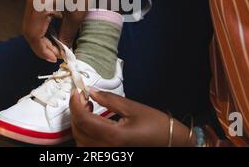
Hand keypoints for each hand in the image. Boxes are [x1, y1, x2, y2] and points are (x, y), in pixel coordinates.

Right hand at [22, 0, 87, 61]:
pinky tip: (52, 36)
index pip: (34, 36)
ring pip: (29, 27)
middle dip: (41, 47)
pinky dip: (41, 30)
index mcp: (39, 5)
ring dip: (40, 40)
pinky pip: (33, 19)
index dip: (43, 50)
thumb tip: (63, 50)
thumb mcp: (76, 15)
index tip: (56, 58)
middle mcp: (31, 2)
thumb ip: (67, 34)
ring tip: (55, 48)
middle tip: (55, 55)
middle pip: (29, 32)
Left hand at [70, 90, 195, 146]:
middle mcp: (108, 150)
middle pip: (79, 132)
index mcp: (115, 137)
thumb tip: (91, 91)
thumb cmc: (157, 127)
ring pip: (81, 142)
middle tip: (82, 97)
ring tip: (87, 108)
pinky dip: (85, 134)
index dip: (75, 104)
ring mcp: (108, 156)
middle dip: (76, 112)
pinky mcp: (110, 156)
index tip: (77, 92)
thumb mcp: (134, 108)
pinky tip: (92, 123)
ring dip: (79, 124)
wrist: (172, 143)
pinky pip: (89, 148)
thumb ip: (109, 100)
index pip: (83, 120)